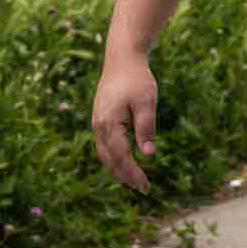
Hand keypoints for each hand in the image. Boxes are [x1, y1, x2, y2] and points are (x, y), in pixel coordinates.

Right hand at [91, 56, 159, 191]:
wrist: (122, 59)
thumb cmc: (137, 79)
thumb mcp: (146, 101)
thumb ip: (146, 128)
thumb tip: (149, 154)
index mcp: (109, 124)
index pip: (120, 157)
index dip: (132, 174)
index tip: (145, 186)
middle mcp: (99, 126)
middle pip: (110, 160)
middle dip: (125, 176)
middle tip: (143, 188)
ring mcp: (97, 123)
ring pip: (105, 155)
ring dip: (118, 169)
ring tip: (135, 180)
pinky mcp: (100, 120)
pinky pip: (104, 146)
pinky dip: (114, 158)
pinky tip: (125, 162)